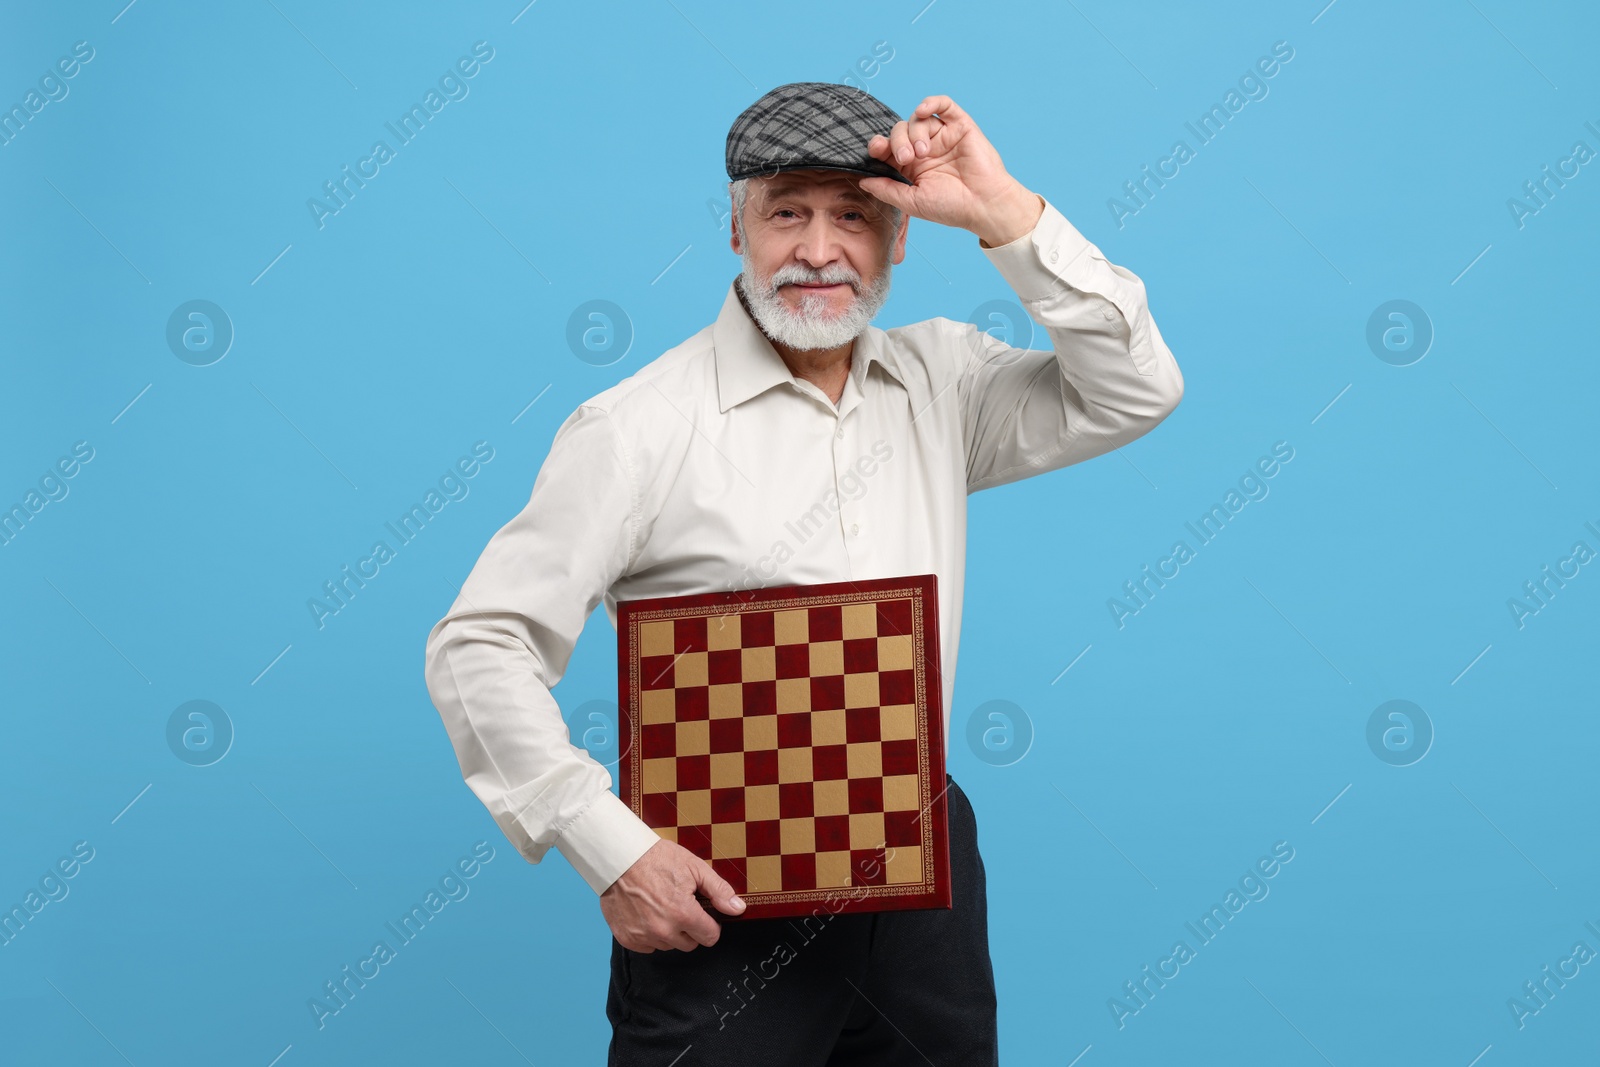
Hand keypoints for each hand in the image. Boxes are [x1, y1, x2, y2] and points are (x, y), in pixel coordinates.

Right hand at [600, 838, 745, 951]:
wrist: (620, 857)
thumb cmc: (656, 858)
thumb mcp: (694, 867)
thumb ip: (719, 890)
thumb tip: (738, 908)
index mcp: (683, 914)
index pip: (710, 937)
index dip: (710, 924)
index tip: (703, 913)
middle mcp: (663, 930)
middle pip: (690, 944)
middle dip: (690, 928)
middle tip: (680, 905)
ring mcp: (643, 936)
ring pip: (668, 945)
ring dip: (669, 931)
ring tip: (661, 906)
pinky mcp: (627, 938)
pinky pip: (647, 946)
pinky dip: (649, 934)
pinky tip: (646, 913)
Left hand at [859, 94, 1043, 246]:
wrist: (984, 205)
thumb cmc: (951, 207)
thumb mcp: (912, 201)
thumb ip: (886, 189)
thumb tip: (863, 181)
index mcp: (911, 167)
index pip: (888, 148)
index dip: (878, 146)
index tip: (877, 150)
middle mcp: (925, 149)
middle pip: (899, 131)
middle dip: (897, 141)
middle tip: (906, 158)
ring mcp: (942, 136)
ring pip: (917, 119)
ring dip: (914, 132)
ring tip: (922, 152)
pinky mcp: (960, 126)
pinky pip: (943, 104)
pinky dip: (930, 102)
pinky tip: (922, 111)